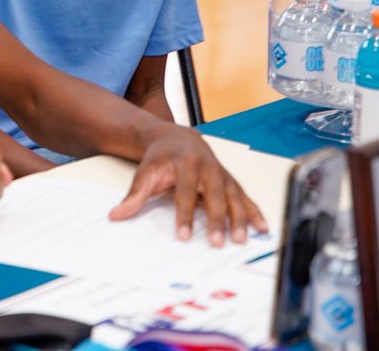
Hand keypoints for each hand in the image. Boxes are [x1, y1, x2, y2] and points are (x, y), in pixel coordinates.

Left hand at [108, 123, 267, 245]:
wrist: (176, 136)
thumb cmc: (160, 157)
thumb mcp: (145, 172)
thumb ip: (134, 195)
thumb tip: (116, 215)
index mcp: (186, 163)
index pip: (185, 192)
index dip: (184, 214)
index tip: (182, 236)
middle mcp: (208, 166)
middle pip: (214, 195)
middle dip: (216, 220)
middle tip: (216, 243)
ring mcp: (222, 173)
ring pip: (233, 197)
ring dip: (239, 219)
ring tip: (240, 240)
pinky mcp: (231, 180)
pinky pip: (245, 197)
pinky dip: (254, 212)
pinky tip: (262, 228)